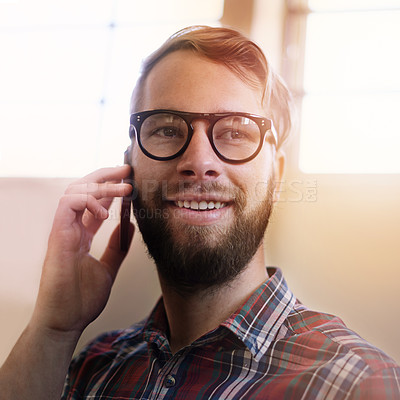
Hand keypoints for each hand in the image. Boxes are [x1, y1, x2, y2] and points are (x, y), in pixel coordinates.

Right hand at [30, 165, 133, 336]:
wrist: (66, 321)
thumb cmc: (82, 299)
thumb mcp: (109, 268)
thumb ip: (118, 246)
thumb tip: (129, 225)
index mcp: (81, 234)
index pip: (94, 203)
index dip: (110, 189)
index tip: (129, 181)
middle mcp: (71, 228)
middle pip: (83, 190)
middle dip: (105, 176)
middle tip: (126, 170)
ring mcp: (62, 230)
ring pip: (74, 192)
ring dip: (100, 185)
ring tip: (124, 187)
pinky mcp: (57, 236)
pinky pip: (67, 205)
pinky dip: (87, 201)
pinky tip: (105, 211)